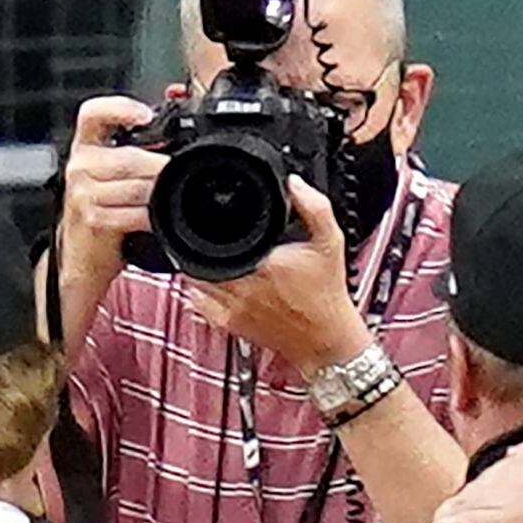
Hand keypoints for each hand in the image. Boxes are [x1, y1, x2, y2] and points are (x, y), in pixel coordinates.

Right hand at [60, 92, 169, 248]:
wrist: (84, 246)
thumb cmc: (103, 201)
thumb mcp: (112, 164)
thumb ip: (136, 138)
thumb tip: (174, 102)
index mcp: (86, 142)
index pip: (93, 113)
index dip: (119, 109)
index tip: (146, 116)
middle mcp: (80, 165)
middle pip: (128, 158)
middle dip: (160, 166)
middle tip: (179, 170)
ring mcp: (82, 193)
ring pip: (135, 187)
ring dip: (159, 193)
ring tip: (170, 194)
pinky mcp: (92, 219)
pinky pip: (132, 213)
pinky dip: (151, 216)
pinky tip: (157, 216)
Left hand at [185, 175, 366, 382]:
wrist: (325, 338)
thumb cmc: (326, 294)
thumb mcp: (329, 243)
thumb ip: (315, 208)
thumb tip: (294, 184)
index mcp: (263, 265)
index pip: (216, 239)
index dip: (208, 223)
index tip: (213, 217)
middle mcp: (242, 288)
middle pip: (197, 259)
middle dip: (199, 244)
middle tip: (208, 234)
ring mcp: (232, 308)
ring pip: (193, 281)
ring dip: (195, 267)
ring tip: (209, 254)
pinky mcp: (228, 324)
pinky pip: (198, 304)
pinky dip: (196, 291)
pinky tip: (209, 281)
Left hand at [422, 430, 522, 522]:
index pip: (504, 464)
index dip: (492, 484)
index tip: (486, 495)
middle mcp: (519, 463)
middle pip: (481, 482)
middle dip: (466, 498)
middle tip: (453, 513)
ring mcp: (510, 492)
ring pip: (468, 501)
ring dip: (450, 514)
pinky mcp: (506, 520)